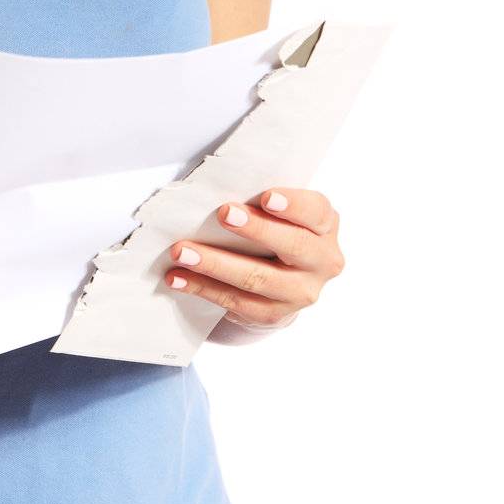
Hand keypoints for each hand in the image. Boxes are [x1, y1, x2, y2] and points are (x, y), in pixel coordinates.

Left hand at [165, 188, 343, 327]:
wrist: (285, 280)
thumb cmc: (277, 229)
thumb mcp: (284, 212)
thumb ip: (265, 202)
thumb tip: (218, 188)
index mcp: (325, 226)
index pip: (316, 211)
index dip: (293, 205)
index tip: (266, 198)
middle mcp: (322, 261)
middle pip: (293, 245)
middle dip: (256, 229)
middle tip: (223, 214)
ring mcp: (302, 292)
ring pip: (258, 278)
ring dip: (215, 263)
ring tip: (182, 252)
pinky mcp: (275, 314)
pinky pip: (237, 302)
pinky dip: (203, 288)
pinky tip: (178, 278)